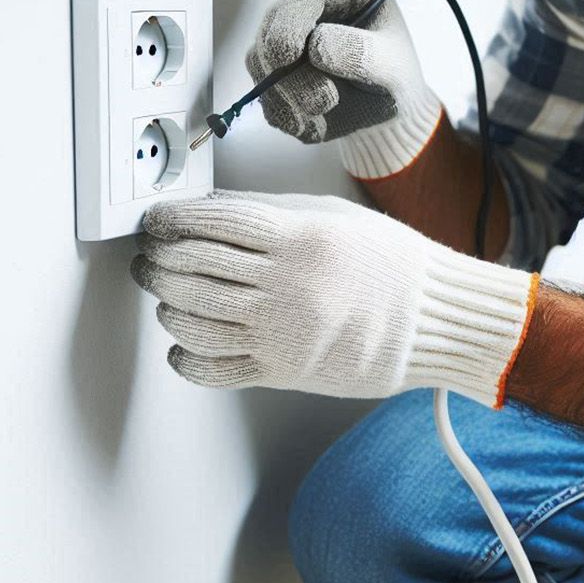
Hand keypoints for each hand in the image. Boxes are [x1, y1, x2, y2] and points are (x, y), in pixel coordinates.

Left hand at [130, 190, 539, 406]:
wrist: (433, 321)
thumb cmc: (392, 266)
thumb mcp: (334, 217)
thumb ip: (272, 213)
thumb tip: (212, 211)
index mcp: (299, 239)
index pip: (214, 223)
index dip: (173, 221)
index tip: (156, 222)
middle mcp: (286, 286)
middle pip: (194, 268)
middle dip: (160, 260)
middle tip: (150, 255)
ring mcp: (283, 332)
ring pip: (195, 318)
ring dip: (167, 303)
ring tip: (164, 293)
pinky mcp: (284, 370)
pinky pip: (216, 369)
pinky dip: (186, 357)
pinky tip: (182, 345)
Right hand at [247, 0, 443, 178]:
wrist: (384, 106)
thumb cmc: (394, 74)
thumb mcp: (394, 64)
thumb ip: (362, 53)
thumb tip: (315, 48)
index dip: (290, 25)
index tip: (288, 57)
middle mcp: (301, 3)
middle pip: (271, 31)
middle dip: (292, 75)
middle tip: (326, 101)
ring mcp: (279, 36)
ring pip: (258, 64)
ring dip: (290, 98)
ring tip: (329, 109)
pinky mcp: (269, 70)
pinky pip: (262, 94)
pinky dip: (287, 114)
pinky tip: (316, 121)